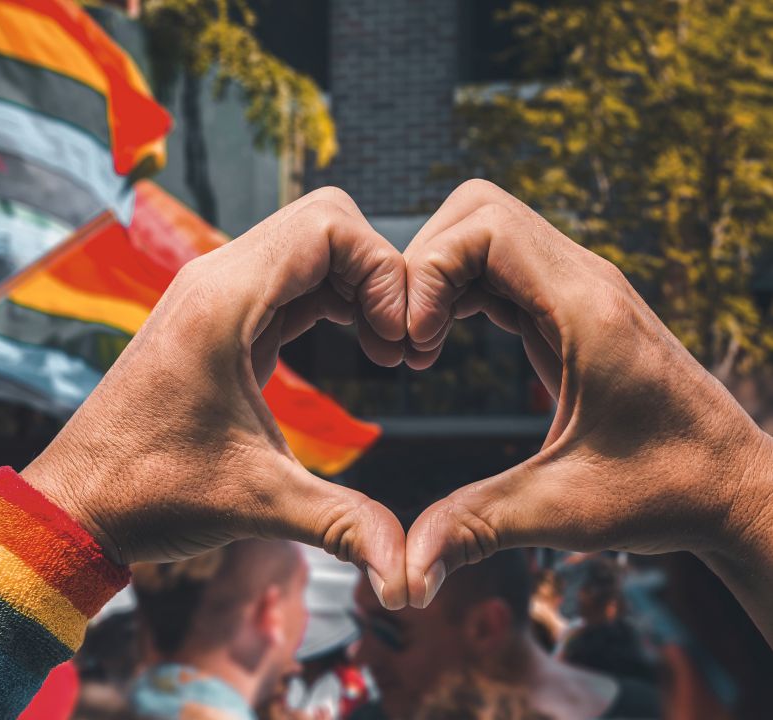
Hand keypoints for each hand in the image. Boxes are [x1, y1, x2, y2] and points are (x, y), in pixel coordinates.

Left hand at [24, 188, 412, 608]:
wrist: (77, 504)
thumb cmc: (149, 494)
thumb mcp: (258, 504)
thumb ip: (343, 526)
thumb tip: (409, 577)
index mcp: (222, 301)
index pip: (328, 224)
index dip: (384, 270)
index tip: (398, 343)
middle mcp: (214, 280)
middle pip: (324, 221)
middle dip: (379, 271)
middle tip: (399, 344)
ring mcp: (211, 295)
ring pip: (306, 246)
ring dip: (357, 284)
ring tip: (387, 351)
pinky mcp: (213, 319)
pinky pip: (287, 279)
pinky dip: (331, 298)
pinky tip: (356, 348)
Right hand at [400, 179, 772, 610]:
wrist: (736, 489)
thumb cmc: (667, 494)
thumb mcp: (563, 511)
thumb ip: (476, 527)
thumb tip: (402, 573)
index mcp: (585, 310)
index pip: (484, 228)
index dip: (427, 273)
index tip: (414, 347)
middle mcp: (584, 282)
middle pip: (476, 210)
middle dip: (421, 264)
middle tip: (405, 340)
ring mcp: (580, 290)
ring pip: (485, 230)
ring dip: (436, 276)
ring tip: (418, 347)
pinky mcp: (572, 308)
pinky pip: (499, 266)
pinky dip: (457, 291)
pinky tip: (441, 346)